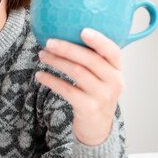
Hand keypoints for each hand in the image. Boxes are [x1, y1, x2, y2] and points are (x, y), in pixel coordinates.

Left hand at [35, 28, 123, 145]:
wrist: (97, 127)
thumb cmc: (95, 94)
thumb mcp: (102, 76)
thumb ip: (92, 58)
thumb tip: (64, 32)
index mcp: (117, 70)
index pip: (113, 51)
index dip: (99, 40)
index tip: (82, 30)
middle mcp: (114, 82)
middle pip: (90, 60)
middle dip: (67, 48)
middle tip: (49, 42)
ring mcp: (102, 96)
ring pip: (77, 72)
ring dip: (56, 62)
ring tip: (42, 55)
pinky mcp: (88, 108)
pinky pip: (67, 90)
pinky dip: (51, 80)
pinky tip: (40, 75)